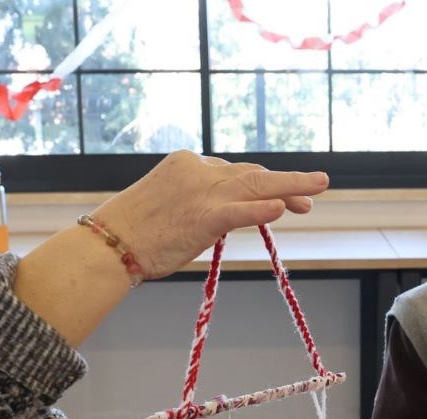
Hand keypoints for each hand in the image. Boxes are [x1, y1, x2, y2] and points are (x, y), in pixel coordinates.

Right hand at [93, 151, 327, 278]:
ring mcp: (201, 192)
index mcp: (188, 164)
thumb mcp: (168, 205)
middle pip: (251, 173)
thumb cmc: (133, 232)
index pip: (233, 171)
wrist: (108, 245)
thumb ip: (198, 202)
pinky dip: (262, 208)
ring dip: (290, 186)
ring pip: (256, 185)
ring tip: (318, 188)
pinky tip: (283, 208)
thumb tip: (223, 213)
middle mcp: (198, 170)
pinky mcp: (202, 218)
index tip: (281, 195)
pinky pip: (240, 211)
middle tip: (315, 190)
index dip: (261, 183)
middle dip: (285, 183)